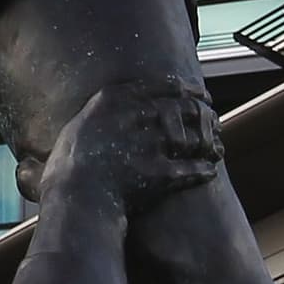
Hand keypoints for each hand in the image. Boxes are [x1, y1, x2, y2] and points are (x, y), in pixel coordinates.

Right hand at [40, 80, 227, 216]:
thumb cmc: (67, 167)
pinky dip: (205, 170)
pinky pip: (195, 169)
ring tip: (216, 148)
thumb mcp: (78, 127)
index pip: (165, 85)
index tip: (199, 93)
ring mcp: (154, 144)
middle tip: (213, 119)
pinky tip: (210, 171)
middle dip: (205, 114)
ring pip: (196, 138)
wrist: (75, 197)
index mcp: (117, 99)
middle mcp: (139, 116)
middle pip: (186, 108)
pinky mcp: (164, 173)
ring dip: (210, 143)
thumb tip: (112, 110)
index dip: (188, 89)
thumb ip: (99, 117)